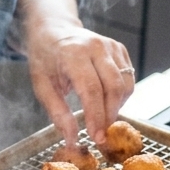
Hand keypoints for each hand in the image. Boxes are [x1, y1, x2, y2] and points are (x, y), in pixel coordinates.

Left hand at [26, 17, 134, 147]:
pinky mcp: (120, 49)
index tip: (95, 137)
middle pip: (113, 87)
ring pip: (125, 84)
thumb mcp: (41, 85)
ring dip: (117, 107)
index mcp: (73, 53)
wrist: (53, 30)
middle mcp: (96, 46)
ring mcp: (111, 46)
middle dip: (109, 115)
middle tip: (100, 134)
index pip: (91, 89)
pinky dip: (121, 95)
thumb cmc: (45, 58)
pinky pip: (128, 78)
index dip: (96, 116)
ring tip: (101, 118)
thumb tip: (72, 139)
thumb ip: (57, 112)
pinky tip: (106, 102)